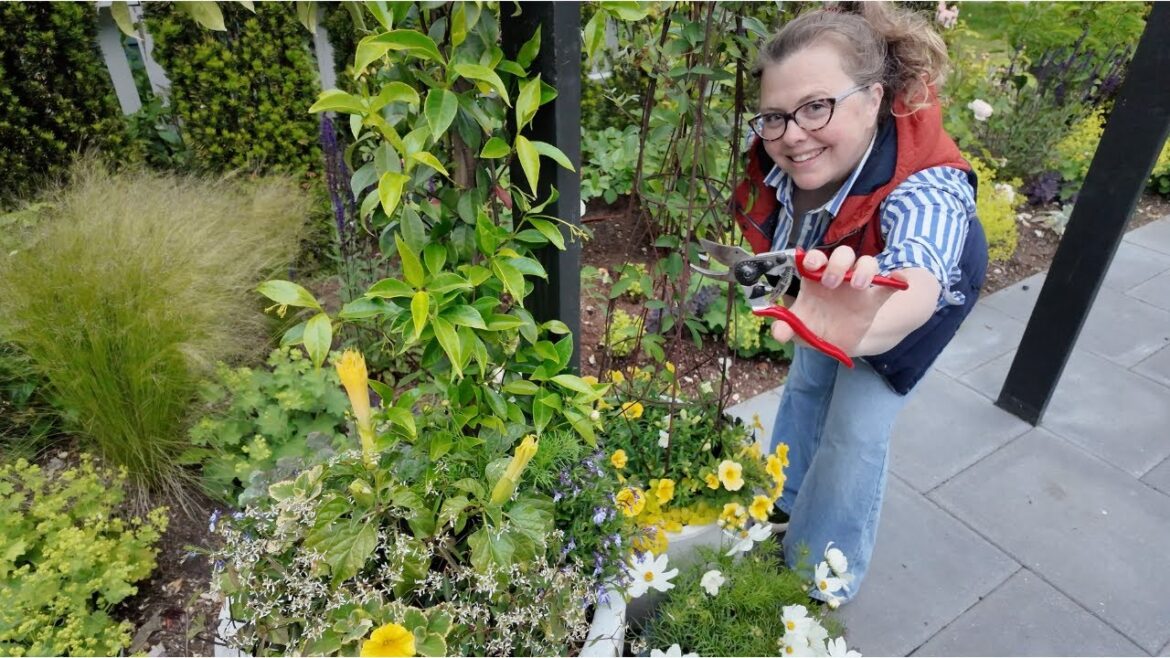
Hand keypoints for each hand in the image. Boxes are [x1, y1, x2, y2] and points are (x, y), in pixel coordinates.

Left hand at [769, 246, 904, 354]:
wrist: (835, 343)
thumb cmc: (813, 329)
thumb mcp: (797, 331)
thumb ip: (785, 329)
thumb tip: (779, 332)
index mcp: (815, 280)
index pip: (815, 259)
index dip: (813, 257)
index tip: (811, 266)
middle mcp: (837, 277)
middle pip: (842, 255)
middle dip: (836, 263)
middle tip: (830, 282)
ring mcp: (857, 286)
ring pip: (867, 263)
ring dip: (864, 269)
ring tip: (856, 285)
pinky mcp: (873, 299)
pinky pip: (888, 285)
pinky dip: (897, 280)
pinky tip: (900, 281)